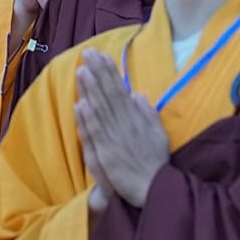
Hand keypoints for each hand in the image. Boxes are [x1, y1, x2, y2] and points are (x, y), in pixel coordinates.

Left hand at [74, 49, 170, 206]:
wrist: (155, 187)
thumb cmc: (154, 162)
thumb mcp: (158, 134)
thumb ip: (148, 114)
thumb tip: (138, 94)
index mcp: (136, 118)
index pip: (120, 90)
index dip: (109, 72)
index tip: (101, 55)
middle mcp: (125, 124)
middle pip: (109, 94)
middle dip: (98, 73)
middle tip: (88, 52)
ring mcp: (115, 138)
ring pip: (101, 109)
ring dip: (91, 90)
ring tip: (82, 70)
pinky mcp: (107, 153)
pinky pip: (96, 133)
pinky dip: (88, 119)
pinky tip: (81, 104)